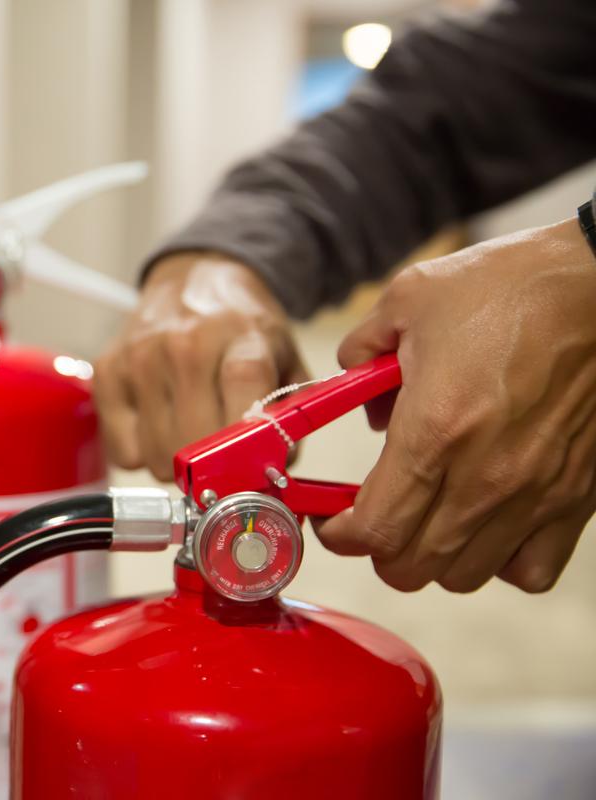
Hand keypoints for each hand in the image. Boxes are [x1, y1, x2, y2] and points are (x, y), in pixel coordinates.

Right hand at [94, 253, 304, 479]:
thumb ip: (290, 418)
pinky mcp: (107, 372)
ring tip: (189, 435)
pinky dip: (142, 453)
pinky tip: (158, 426)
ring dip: (176, 463)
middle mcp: (184, 346)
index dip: (247, 447)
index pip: (243, 399)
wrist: (193, 280)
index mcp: (241, 338)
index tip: (251, 474)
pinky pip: (123, 453)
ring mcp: (140, 358)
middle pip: (193, 443)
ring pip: (156, 457)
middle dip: (211, 468)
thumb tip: (272, 476)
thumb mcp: (285, 358)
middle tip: (221, 459)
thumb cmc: (242, 328)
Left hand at [319, 218, 595, 592]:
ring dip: (432, 558)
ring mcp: (536, 492)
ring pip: (465, 576)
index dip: (338, 536)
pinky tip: (484, 523)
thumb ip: (361, 350)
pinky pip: (530, 569)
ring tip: (425, 519)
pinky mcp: (576, 497)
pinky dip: (499, 561)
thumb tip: (352, 390)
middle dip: (376, 551)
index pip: (374, 529)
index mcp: (436, 428)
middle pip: (412, 567)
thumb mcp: (408, 299)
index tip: (330, 522)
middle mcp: (487, 474)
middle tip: (370, 519)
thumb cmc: (513, 286)